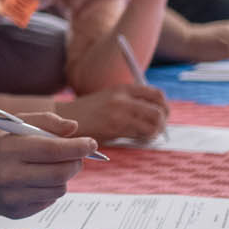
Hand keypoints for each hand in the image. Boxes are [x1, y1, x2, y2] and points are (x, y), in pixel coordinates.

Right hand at [0, 113, 94, 218]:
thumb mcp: (11, 124)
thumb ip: (44, 121)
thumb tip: (75, 129)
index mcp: (8, 148)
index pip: (54, 149)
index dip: (78, 147)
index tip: (91, 143)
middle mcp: (9, 175)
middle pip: (61, 173)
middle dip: (76, 162)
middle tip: (76, 156)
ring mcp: (11, 197)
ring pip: (59, 189)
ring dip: (63, 177)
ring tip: (50, 167)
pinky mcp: (14, 213)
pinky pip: (48, 202)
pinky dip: (50, 190)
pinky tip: (35, 181)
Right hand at [54, 85, 169, 141]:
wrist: (65, 118)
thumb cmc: (89, 112)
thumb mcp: (110, 98)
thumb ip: (130, 102)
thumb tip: (155, 114)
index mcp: (123, 89)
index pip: (157, 94)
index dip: (164, 107)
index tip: (161, 115)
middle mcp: (124, 98)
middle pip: (159, 111)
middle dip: (163, 123)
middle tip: (157, 129)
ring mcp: (120, 112)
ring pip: (153, 124)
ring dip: (154, 133)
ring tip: (146, 135)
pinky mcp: (115, 127)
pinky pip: (140, 134)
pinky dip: (143, 138)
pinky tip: (136, 139)